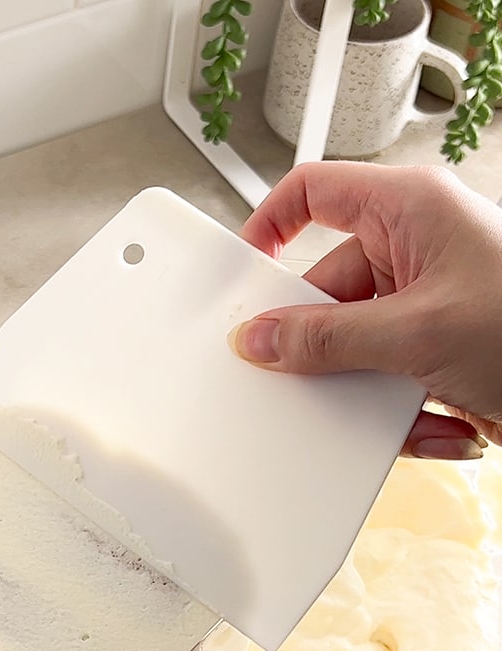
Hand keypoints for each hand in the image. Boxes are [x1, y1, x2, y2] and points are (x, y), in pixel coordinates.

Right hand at [231, 161, 501, 460]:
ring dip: (376, 391)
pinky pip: (391, 380)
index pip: (312, 192)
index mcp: (411, 209)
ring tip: (410, 408)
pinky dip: (410, 414)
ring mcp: (433, 300)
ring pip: (357, 345)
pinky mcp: (445, 348)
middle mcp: (419, 247)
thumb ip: (324, 338)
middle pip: (327, 289)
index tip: (237, 276)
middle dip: (328, 345)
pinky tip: (448, 424)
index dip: (266, 227)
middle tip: (314, 373)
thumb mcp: (416, 334)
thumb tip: (258, 340)